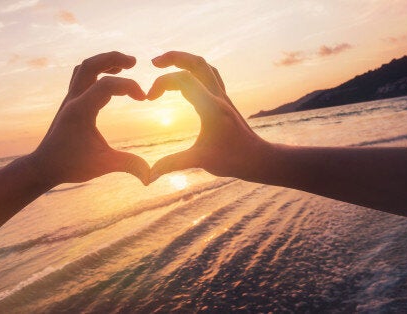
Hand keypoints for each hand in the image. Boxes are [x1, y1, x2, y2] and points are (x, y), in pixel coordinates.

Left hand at [28, 51, 149, 185]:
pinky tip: (109, 81)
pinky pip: (81, 77)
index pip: (107, 84)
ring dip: (103, 62)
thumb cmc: (71, 166)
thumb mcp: (102, 165)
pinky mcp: (69, 103)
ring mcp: (69, 99)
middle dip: (113, 58)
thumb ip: (128, 165)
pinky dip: (97, 72)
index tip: (144, 98)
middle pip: (91, 64)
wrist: (43, 166)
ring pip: (84, 68)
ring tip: (123, 67)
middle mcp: (73, 100)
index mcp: (81, 111)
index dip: (129, 86)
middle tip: (134, 62)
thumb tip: (151, 175)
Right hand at [147, 51, 270, 182]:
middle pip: (197, 63)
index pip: (183, 79)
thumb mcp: (200, 161)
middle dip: (174, 57)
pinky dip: (195, 71)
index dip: (161, 83)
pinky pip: (210, 76)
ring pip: (205, 66)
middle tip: (154, 63)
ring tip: (166, 65)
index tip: (149, 99)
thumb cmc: (233, 160)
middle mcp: (218, 97)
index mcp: (211, 107)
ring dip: (185, 60)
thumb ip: (173, 164)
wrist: (258, 158)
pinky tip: (185, 80)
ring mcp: (223, 97)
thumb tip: (148, 177)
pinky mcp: (225, 101)